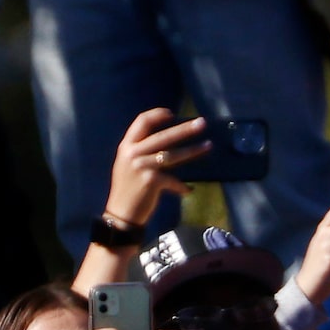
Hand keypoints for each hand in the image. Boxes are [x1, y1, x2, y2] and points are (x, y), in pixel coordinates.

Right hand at [103, 109, 210, 230]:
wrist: (121, 214)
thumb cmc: (128, 189)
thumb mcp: (128, 164)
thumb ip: (142, 151)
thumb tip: (170, 140)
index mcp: (127, 146)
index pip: (142, 121)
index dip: (157, 114)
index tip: (173, 114)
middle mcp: (133, 153)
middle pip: (164, 135)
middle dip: (185, 129)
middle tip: (202, 123)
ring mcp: (142, 166)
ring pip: (173, 154)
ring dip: (193, 150)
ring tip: (208, 145)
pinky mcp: (151, 181)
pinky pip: (173, 180)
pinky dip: (182, 186)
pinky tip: (188, 190)